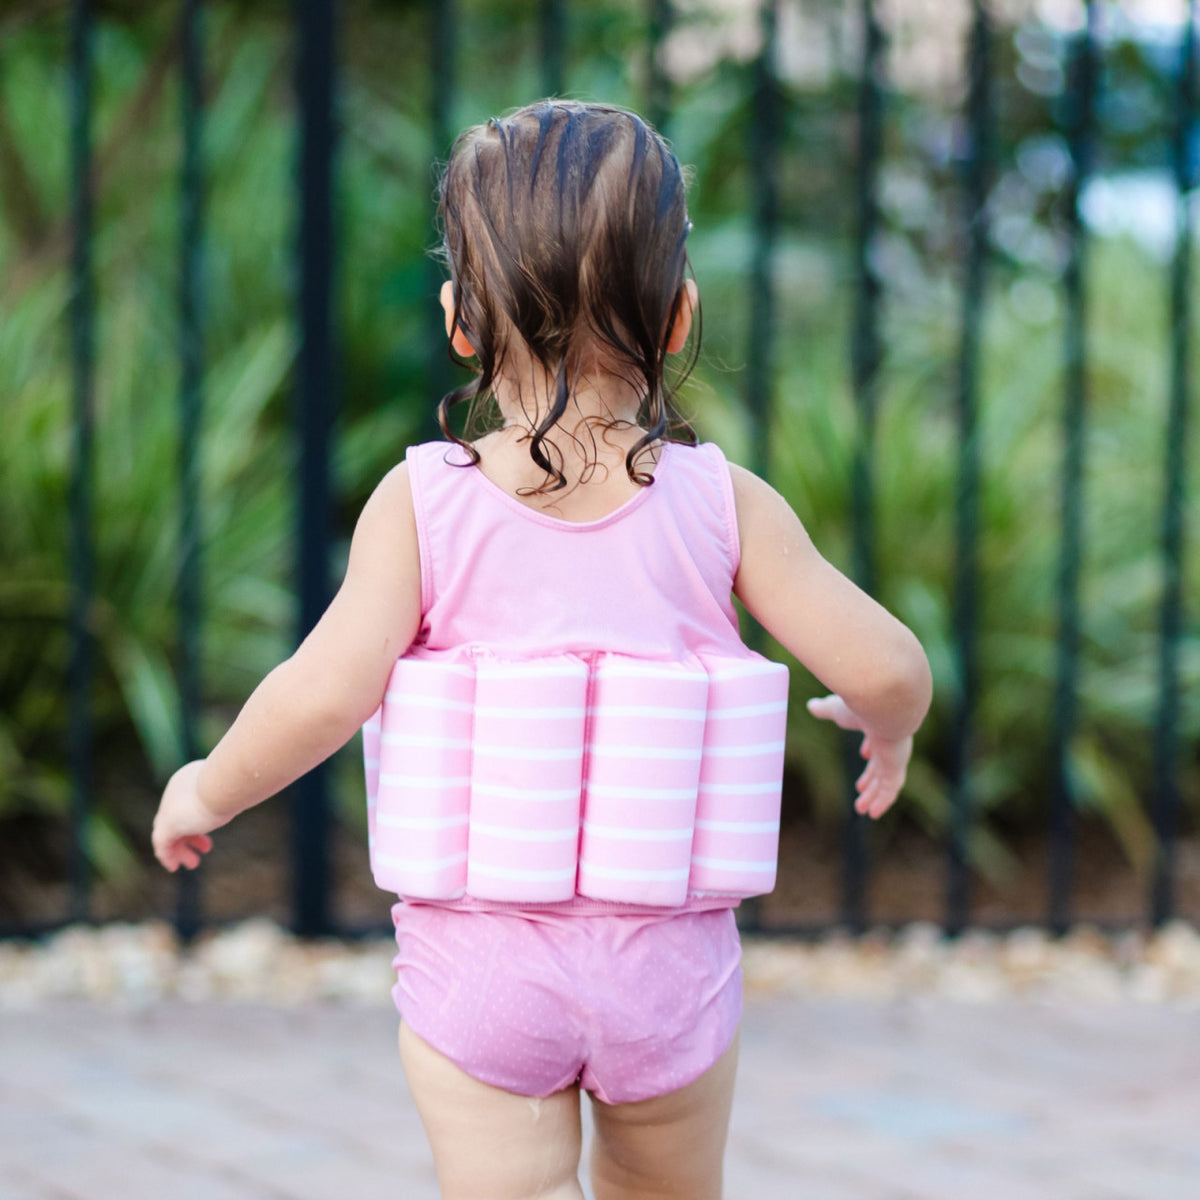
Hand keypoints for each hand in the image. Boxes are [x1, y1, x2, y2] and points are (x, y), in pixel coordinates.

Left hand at [151, 760, 227, 871]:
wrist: (226, 781)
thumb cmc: (237, 782)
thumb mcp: (236, 787)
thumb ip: (234, 792)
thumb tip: (248, 795)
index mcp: (189, 779)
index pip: (187, 802)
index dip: (199, 819)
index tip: (211, 833)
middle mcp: (175, 790)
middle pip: (176, 817)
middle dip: (190, 834)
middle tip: (206, 848)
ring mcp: (169, 807)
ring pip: (167, 831)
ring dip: (180, 848)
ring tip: (193, 864)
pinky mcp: (168, 823)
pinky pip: (161, 844)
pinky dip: (167, 856)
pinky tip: (174, 867)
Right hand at [805, 694, 911, 819]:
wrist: (883, 704)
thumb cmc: (860, 702)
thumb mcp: (837, 709)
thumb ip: (825, 709)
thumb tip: (811, 705)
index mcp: (879, 725)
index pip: (877, 739)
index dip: (871, 748)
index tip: (865, 753)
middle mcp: (890, 743)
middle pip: (881, 764)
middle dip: (871, 777)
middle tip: (860, 787)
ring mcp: (895, 756)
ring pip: (885, 781)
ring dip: (873, 795)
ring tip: (861, 810)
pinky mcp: (896, 768)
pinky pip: (890, 790)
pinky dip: (883, 802)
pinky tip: (874, 814)